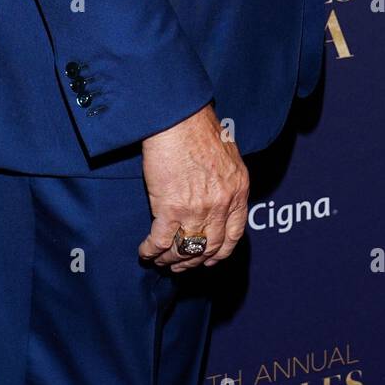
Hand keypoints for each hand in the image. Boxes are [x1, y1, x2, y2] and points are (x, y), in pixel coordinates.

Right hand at [138, 103, 248, 271]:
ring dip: (171, 260)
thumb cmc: (199, 128)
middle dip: (193, 261)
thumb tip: (215, 195)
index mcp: (238, 190)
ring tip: (161, 260)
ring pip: (185, 249)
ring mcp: (197, 209)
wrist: (179, 119)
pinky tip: (145, 251)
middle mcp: (221, 204)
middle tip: (180, 265)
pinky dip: (152, 251)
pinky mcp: (171, 208)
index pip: (234, 234)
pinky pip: (161, 241)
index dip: (219, 252)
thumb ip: (224, 181)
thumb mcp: (227, 156)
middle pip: (209, 247)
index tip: (209, 258)